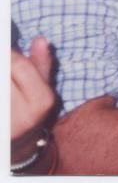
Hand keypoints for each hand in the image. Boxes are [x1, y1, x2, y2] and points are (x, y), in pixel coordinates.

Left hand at [11, 36, 55, 161]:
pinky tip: (3, 93)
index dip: (10, 53)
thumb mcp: (43, 88)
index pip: (20, 65)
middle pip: (3, 76)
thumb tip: (40, 40)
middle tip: (6, 67)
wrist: (18, 147)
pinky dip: (0, 93)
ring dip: (1, 81)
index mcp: (41, 101)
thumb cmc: (31, 111)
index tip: (6, 48)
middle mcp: (22, 115)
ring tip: (7, 85)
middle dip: (3, 66)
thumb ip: (41, 64)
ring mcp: (6, 125)